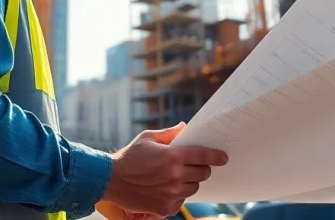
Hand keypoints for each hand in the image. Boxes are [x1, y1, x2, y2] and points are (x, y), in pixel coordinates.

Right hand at [102, 122, 227, 217]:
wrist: (111, 180)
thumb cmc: (129, 157)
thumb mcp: (148, 138)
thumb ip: (169, 134)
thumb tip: (184, 127)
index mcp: (173, 156)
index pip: (204, 155)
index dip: (216, 156)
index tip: (223, 157)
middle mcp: (175, 176)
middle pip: (203, 173)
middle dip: (201, 168)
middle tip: (193, 166)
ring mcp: (171, 193)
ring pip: (193, 188)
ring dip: (189, 182)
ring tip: (175, 177)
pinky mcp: (165, 207)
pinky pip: (182, 201)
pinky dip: (178, 196)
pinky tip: (166, 189)